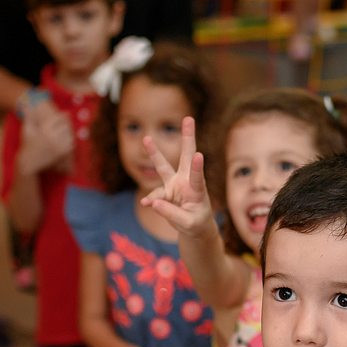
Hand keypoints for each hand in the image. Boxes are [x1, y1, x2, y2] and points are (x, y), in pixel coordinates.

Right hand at [18, 98, 73, 174]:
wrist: (29, 162)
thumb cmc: (27, 144)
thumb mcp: (26, 129)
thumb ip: (28, 116)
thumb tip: (25, 103)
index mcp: (44, 130)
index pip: (58, 119)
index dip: (63, 116)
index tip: (66, 113)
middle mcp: (53, 138)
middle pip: (66, 126)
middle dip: (67, 123)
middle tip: (69, 119)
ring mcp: (58, 146)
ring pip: (70, 134)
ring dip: (70, 131)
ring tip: (70, 127)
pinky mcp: (62, 153)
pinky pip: (71, 144)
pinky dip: (71, 140)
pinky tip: (69, 137)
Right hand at [140, 118, 216, 239]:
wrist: (195, 227)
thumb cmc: (196, 223)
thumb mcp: (188, 224)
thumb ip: (171, 214)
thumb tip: (152, 202)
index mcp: (198, 190)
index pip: (198, 178)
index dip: (198, 168)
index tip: (200, 156)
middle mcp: (186, 182)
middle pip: (187, 156)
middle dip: (188, 137)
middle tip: (189, 119)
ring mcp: (175, 184)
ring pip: (163, 166)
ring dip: (154, 153)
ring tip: (147, 139)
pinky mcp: (165, 191)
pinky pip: (154, 195)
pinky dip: (151, 200)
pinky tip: (147, 204)